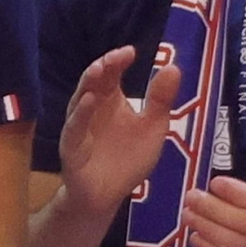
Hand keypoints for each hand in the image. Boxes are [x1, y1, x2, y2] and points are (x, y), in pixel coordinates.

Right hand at [59, 45, 180, 217]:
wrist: (107, 195)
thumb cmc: (127, 159)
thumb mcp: (152, 127)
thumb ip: (160, 100)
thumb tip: (173, 67)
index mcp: (110, 99)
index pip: (112, 73)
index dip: (119, 60)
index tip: (131, 51)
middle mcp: (92, 107)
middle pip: (95, 80)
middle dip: (104, 66)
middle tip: (117, 56)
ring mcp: (79, 124)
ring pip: (80, 98)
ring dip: (88, 83)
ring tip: (99, 69)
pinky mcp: (72, 144)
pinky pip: (75, 126)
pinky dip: (81, 113)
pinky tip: (89, 100)